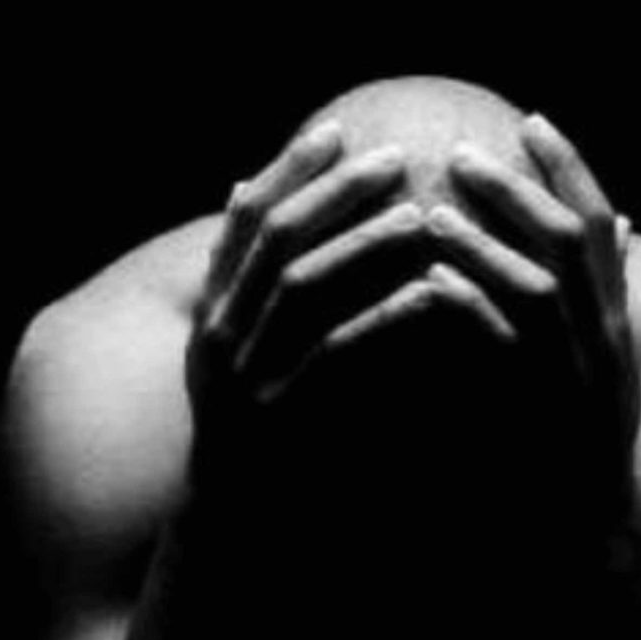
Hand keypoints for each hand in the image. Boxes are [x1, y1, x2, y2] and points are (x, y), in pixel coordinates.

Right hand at [185, 121, 517, 493]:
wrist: (233, 511)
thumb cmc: (251, 419)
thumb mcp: (235, 348)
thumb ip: (246, 281)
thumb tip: (245, 190)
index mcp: (211, 307)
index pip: (244, 219)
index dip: (288, 170)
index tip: (337, 129)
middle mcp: (220, 331)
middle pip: (275, 240)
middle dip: (334, 192)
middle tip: (394, 158)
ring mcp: (247, 371)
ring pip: (303, 287)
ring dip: (362, 244)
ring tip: (419, 216)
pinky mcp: (284, 411)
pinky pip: (337, 352)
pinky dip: (382, 317)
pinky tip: (429, 294)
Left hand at [429, 113, 640, 526]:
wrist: (589, 523)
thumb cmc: (582, 440)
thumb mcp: (607, 364)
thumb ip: (606, 297)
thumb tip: (625, 227)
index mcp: (616, 319)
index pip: (602, 224)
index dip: (570, 167)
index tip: (531, 121)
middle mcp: (605, 337)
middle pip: (568, 242)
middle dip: (517, 191)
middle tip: (460, 154)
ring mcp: (577, 373)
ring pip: (537, 287)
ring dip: (484, 244)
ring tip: (430, 213)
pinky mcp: (543, 409)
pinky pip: (506, 347)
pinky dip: (471, 307)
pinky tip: (431, 282)